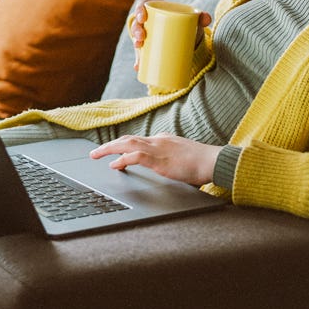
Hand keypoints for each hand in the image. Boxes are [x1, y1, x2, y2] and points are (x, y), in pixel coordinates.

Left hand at [89, 133, 220, 185]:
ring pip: (127, 144)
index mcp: (163, 140)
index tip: (112, 153)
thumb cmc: (202, 163)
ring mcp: (158, 149)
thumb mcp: (183, 159)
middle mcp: (158, 141)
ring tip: (96, 155)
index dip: (122, 146)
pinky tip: (115, 165)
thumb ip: (171, 161)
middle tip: (95, 153)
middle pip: (128, 139)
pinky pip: (136, 156)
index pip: (138, 141)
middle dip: (110, 145)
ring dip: (109, 149)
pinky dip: (123, 159)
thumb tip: (167, 168)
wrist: (213, 161)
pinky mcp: (159, 159)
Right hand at [130, 0, 212, 70]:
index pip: (142, 5)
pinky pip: (140, 54)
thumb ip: (202, 17)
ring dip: (135, 43)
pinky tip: (137, 66)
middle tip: (142, 37)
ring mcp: (147, 35)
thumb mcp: (192, 19)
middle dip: (136, 30)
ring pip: (136, 38)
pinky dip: (139, 61)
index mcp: (155, 9)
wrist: (187, 36)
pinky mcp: (148, 48)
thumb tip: (206, 19)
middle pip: (137, 23)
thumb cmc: (187, 23)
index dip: (139, 10)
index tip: (142, 18)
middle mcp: (148, 21)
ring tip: (139, 48)